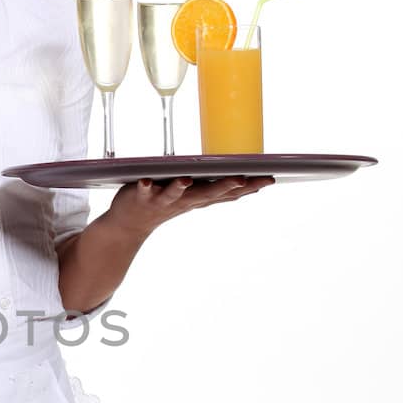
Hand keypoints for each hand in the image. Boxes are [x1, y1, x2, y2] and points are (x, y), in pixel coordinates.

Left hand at [107, 174, 274, 237]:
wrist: (132, 224)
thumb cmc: (168, 202)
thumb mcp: (197, 197)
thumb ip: (219, 190)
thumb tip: (248, 184)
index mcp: (200, 198)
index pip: (228, 193)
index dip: (249, 187)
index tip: (269, 179)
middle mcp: (185, 201)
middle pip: (207, 194)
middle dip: (225, 186)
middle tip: (242, 178)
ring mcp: (164, 200)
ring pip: (175, 194)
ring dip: (181, 187)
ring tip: (187, 180)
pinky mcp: (143, 196)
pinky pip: (145, 191)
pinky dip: (146, 187)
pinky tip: (146, 181)